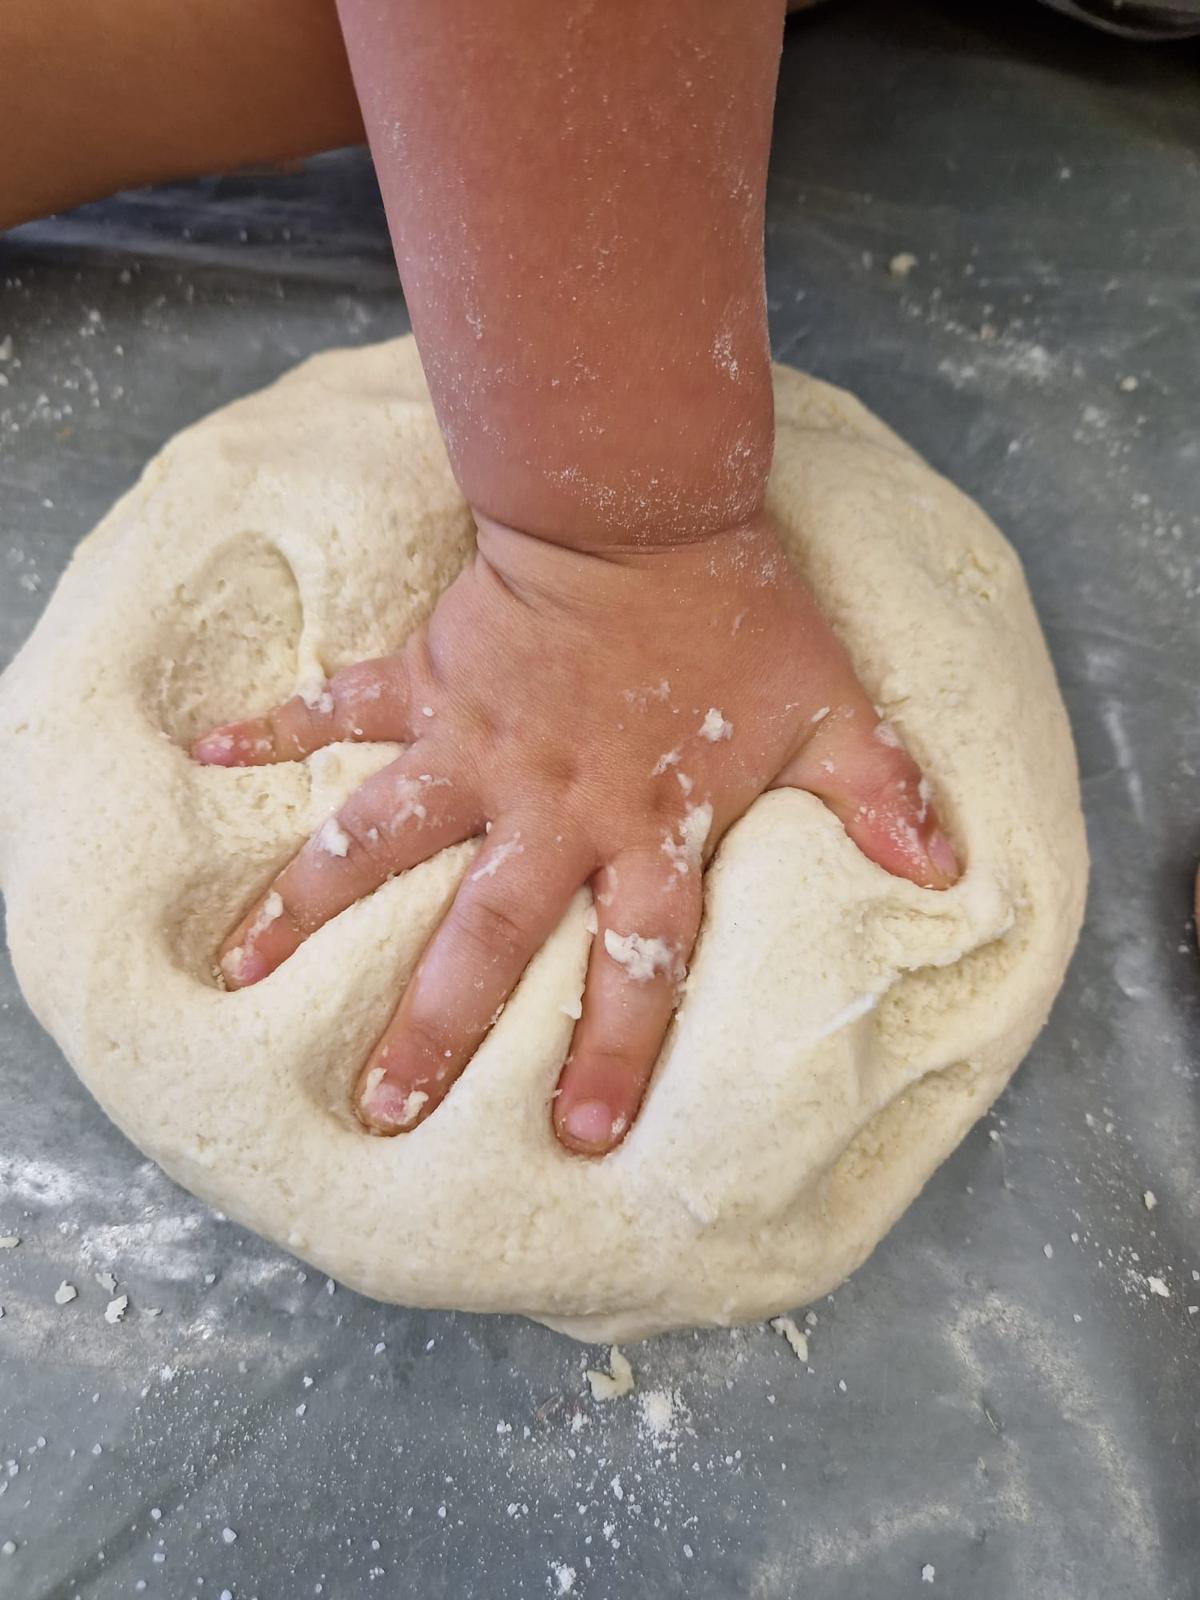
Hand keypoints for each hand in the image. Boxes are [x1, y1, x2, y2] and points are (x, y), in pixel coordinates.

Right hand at [193, 512, 958, 1155]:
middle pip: (486, 936)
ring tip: (236, 971)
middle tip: (382, 1112)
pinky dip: (270, 726)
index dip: (616, 1052)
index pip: (637, 961)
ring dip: (309, 905)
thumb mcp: (832, 708)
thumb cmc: (741, 612)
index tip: (583, 1137)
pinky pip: (335, 709)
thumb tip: (949, 873)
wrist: (648, 504)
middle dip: (436, 1027)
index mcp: (643, 827)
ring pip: (379, 839)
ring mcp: (474, 747)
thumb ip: (883, 795)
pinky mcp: (426, 681)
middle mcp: (546, 808)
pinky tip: (203, 749)